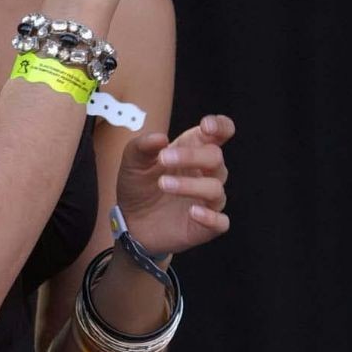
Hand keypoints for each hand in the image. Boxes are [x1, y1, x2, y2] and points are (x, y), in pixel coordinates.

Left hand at [113, 114, 234, 255]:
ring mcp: (208, 200)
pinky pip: (221, 221)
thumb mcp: (132, 162)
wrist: (130, 223)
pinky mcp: (206, 225)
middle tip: (164, 159)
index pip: (220, 133)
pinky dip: (210, 217)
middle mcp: (205, 173)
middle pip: (215, 157)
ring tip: (163, 184)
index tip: (206, 127)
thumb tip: (160, 138)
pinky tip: (193, 212)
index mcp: (193, 150)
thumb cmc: (138, 186)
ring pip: (215, 188)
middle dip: (192, 156)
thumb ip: (143, 146)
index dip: (220, 126)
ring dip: (191, 185)